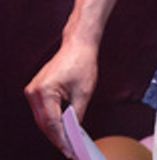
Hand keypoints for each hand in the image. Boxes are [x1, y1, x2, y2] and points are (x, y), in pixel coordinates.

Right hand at [25, 41, 99, 158]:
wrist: (77, 46)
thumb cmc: (82, 64)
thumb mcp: (84, 92)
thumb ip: (77, 114)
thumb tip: (74, 132)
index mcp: (44, 92)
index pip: (52, 124)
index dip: (61, 140)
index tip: (70, 151)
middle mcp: (33, 93)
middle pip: (44, 124)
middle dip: (57, 138)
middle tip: (70, 151)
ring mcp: (32, 92)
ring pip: (42, 120)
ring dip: (54, 131)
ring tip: (68, 143)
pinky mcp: (35, 91)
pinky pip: (42, 111)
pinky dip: (51, 121)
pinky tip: (62, 129)